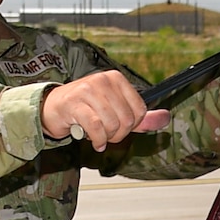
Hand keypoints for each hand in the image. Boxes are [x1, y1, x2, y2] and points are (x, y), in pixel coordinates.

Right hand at [41, 71, 168, 149]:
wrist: (53, 108)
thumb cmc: (85, 109)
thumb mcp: (116, 111)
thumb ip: (141, 117)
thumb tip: (166, 118)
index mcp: (116, 79)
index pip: (139, 111)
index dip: (131, 126)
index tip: (119, 127)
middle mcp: (103, 80)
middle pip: (126, 120)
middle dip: (118, 134)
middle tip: (106, 134)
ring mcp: (88, 90)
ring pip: (112, 125)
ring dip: (106, 138)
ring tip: (97, 135)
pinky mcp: (75, 103)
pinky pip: (97, 128)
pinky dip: (97, 140)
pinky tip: (94, 141)